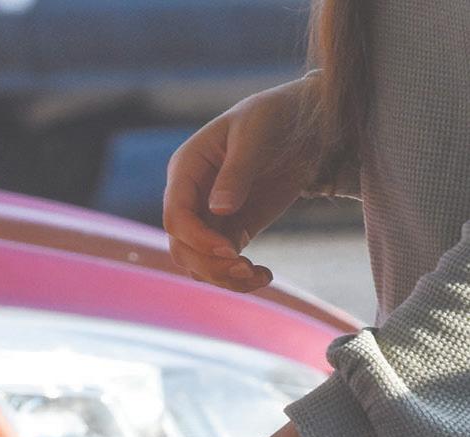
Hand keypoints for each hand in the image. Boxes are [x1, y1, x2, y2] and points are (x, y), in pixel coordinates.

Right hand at [165, 80, 316, 294]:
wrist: (302, 125)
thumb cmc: (274, 117)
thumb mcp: (255, 135)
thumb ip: (236, 172)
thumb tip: (218, 210)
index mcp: (186, 168)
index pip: (175, 215)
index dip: (196, 238)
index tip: (229, 250)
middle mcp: (191, 197)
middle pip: (182, 247)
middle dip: (210, 265)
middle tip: (245, 269)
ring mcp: (207, 218)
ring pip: (199, 264)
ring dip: (224, 278)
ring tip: (259, 276)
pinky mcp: (230, 232)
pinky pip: (222, 266)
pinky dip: (239, 278)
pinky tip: (263, 276)